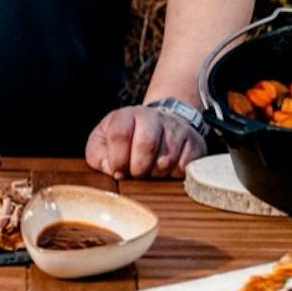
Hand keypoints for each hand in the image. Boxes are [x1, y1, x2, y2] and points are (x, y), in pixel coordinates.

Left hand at [83, 105, 204, 178]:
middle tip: (136, 174)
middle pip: (146, 145)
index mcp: (127, 115)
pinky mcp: (193, 143)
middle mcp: (153, 117)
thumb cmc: (128, 139)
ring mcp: (176, 129)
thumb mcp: (104, 141)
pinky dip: (174, 175)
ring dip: (156, 174)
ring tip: (151, 171)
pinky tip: (168, 170)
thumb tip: (110, 168)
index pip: (119, 134)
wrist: (162, 124)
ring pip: (166, 159)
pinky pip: (185, 166)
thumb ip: (97, 155)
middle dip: (138, 169)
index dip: (117, 159)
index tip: (118, 171)